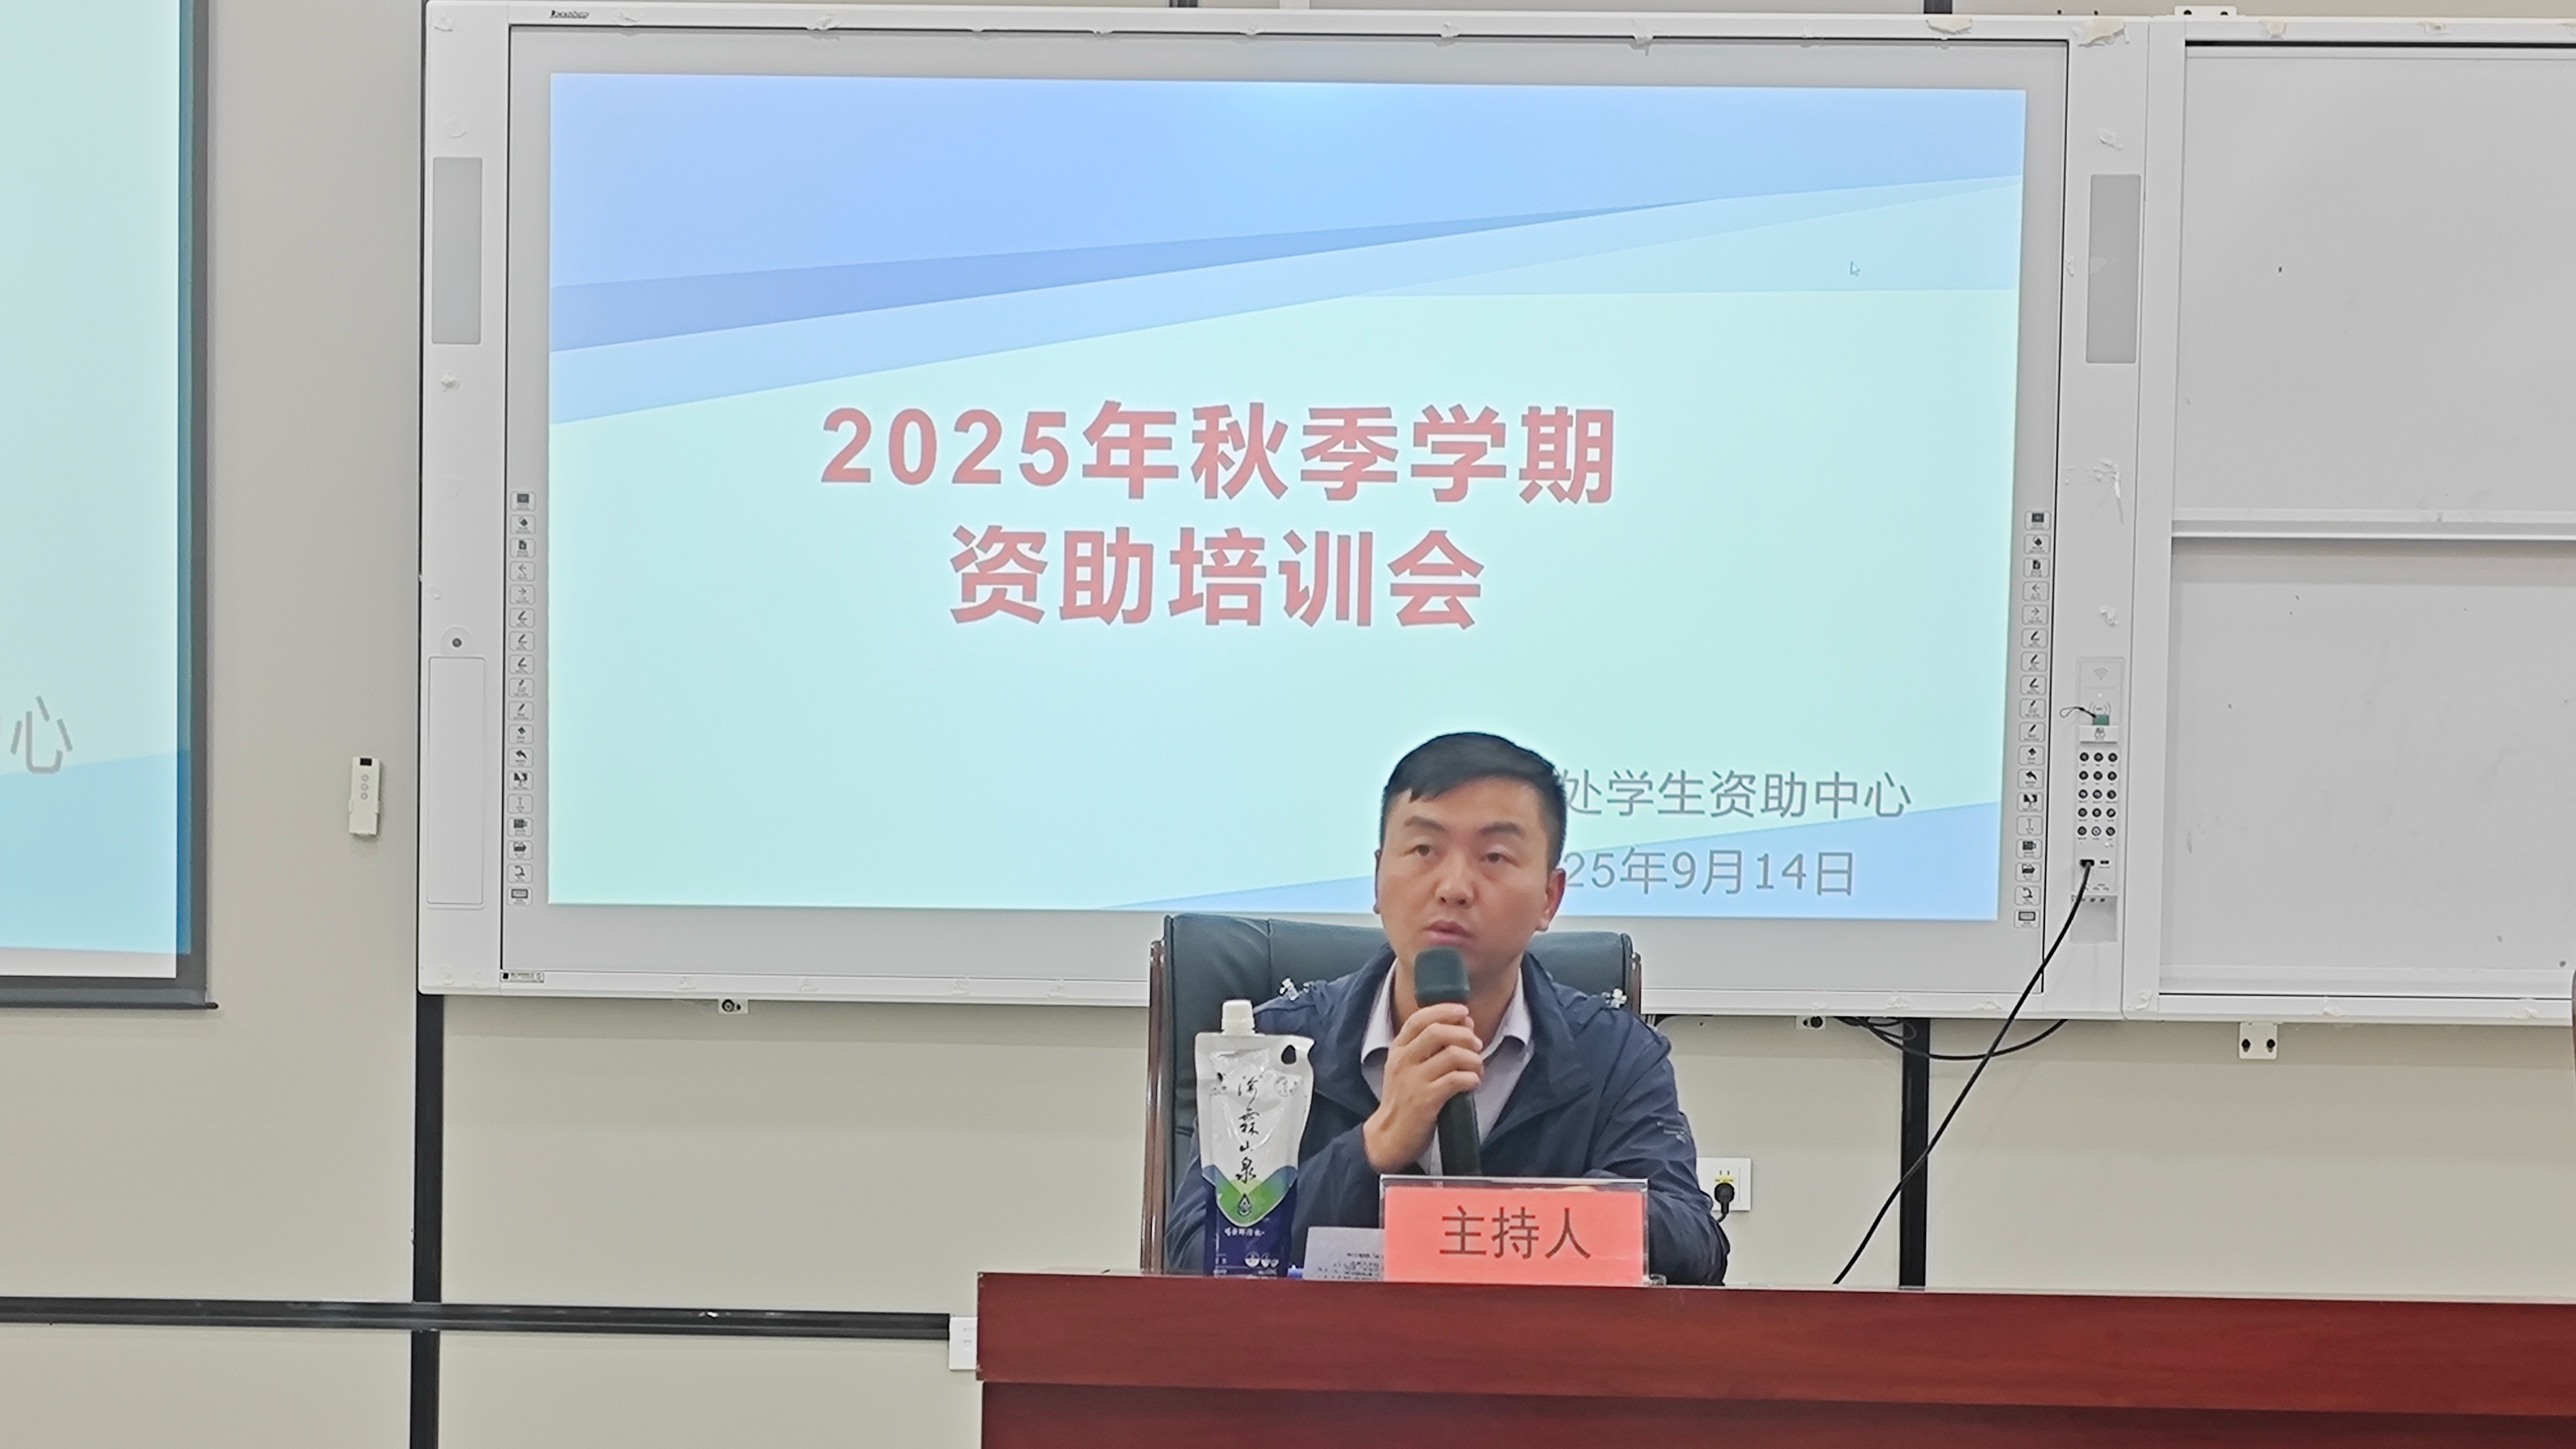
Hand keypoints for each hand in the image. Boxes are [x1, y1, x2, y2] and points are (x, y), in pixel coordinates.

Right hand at [1362, 1003, 1482, 1173]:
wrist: (1389, 1137)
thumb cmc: (1404, 1100)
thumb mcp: (1405, 1067)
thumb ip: (1426, 1047)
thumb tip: (1462, 1025)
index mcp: (1398, 1050)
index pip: (1419, 1019)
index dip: (1444, 1010)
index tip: (1463, 1012)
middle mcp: (1403, 1061)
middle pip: (1437, 1032)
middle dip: (1464, 1034)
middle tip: (1476, 1044)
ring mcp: (1413, 1081)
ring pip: (1451, 1055)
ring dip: (1472, 1058)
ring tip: (1477, 1067)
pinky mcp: (1426, 1100)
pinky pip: (1456, 1080)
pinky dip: (1471, 1078)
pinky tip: (1473, 1083)